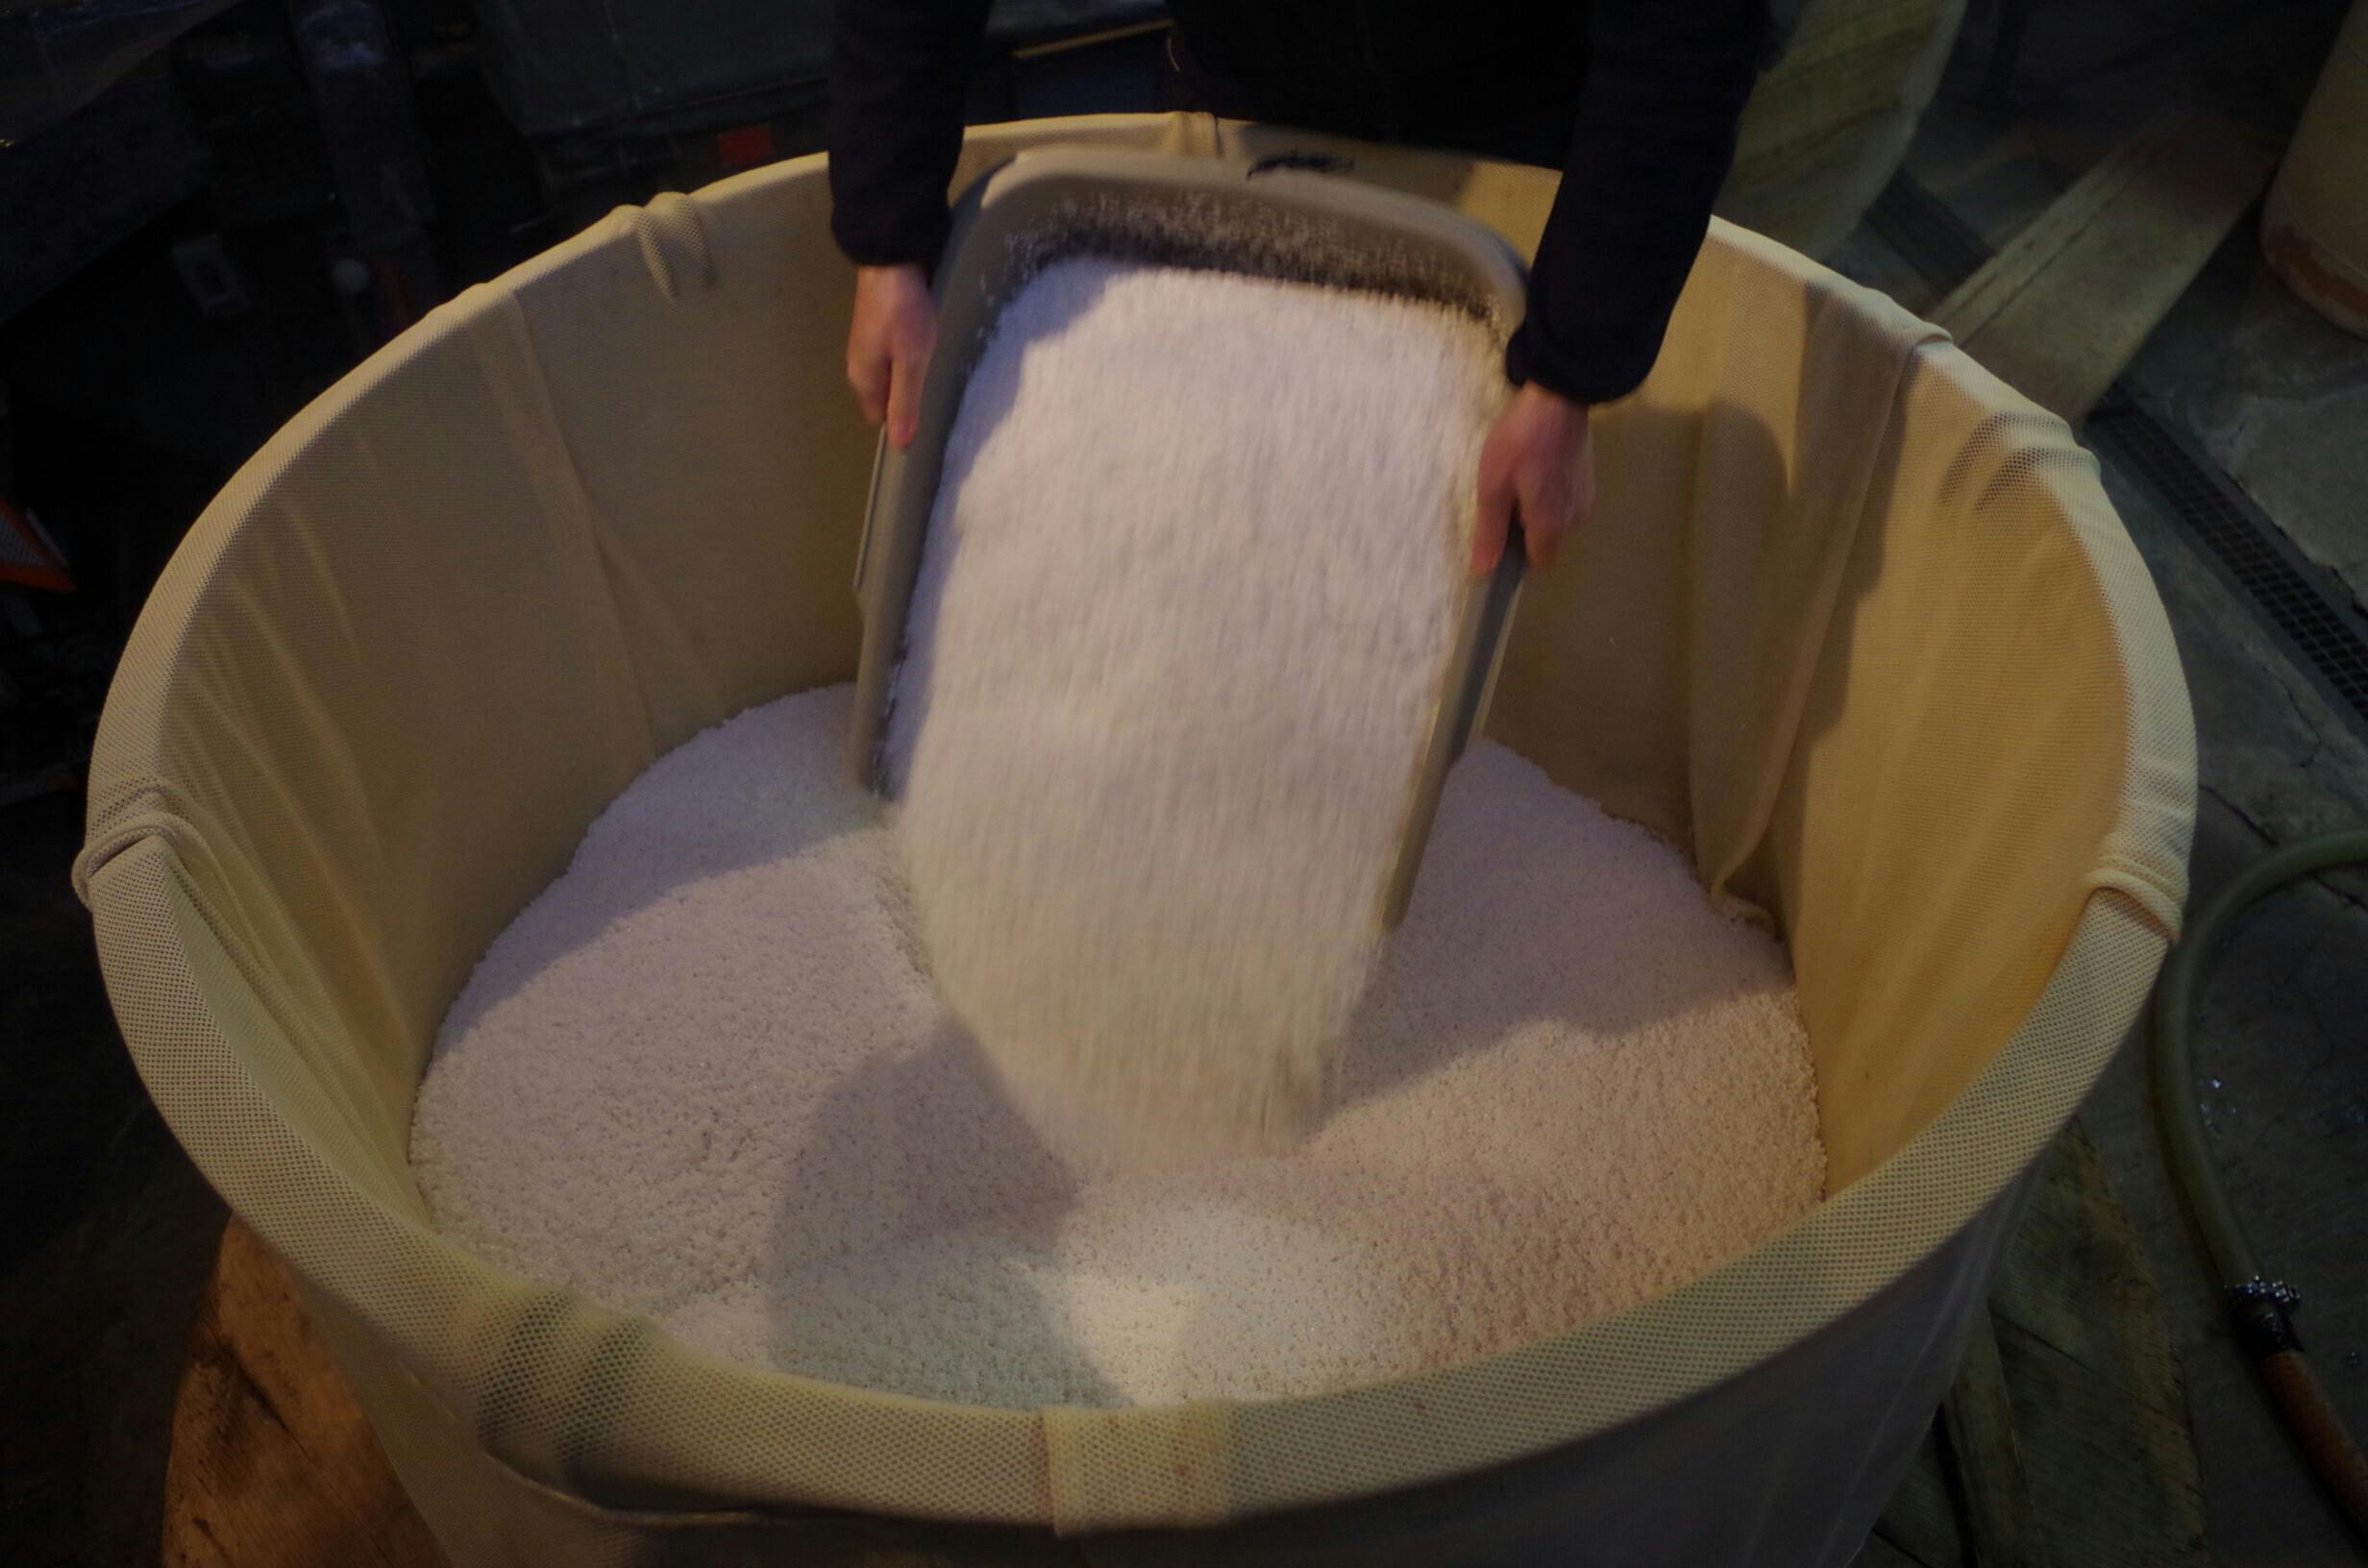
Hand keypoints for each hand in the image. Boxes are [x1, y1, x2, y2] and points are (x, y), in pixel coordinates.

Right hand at [846, 263, 936, 446]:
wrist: (891, 260)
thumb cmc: (902, 313)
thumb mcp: (910, 360)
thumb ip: (905, 401)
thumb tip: (900, 444)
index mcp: (863, 380)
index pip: (879, 418)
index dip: (902, 421)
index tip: (929, 414)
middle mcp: (859, 367)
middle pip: (884, 399)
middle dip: (907, 399)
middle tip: (936, 389)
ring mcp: (866, 347)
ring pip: (889, 377)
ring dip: (909, 377)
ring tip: (934, 368)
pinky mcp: (876, 330)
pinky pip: (892, 359)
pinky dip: (908, 359)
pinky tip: (925, 349)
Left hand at [1474, 383, 1594, 573]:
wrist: (1558, 398)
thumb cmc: (1520, 443)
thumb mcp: (1494, 487)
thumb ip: (1490, 533)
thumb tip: (1483, 572)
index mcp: (1551, 526)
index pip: (1538, 563)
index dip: (1518, 556)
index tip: (1500, 535)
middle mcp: (1575, 519)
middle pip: (1547, 541)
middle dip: (1525, 529)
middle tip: (1505, 496)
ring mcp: (1585, 497)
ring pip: (1557, 520)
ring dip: (1537, 509)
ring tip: (1520, 476)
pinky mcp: (1588, 477)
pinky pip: (1565, 499)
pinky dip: (1550, 492)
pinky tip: (1537, 467)